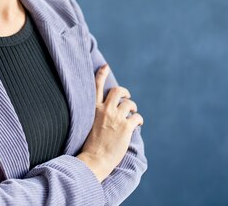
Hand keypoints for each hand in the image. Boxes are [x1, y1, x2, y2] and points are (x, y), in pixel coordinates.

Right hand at [77, 64, 143, 181]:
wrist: (94, 160)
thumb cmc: (91, 146)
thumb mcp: (88, 125)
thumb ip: (97, 115)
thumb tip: (110, 110)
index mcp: (93, 109)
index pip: (96, 86)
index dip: (101, 74)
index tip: (105, 66)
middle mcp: (104, 110)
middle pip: (118, 91)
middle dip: (125, 93)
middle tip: (127, 99)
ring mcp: (115, 117)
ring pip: (130, 104)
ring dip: (133, 109)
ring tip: (132, 117)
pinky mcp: (125, 127)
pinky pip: (137, 117)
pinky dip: (139, 120)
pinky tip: (137, 125)